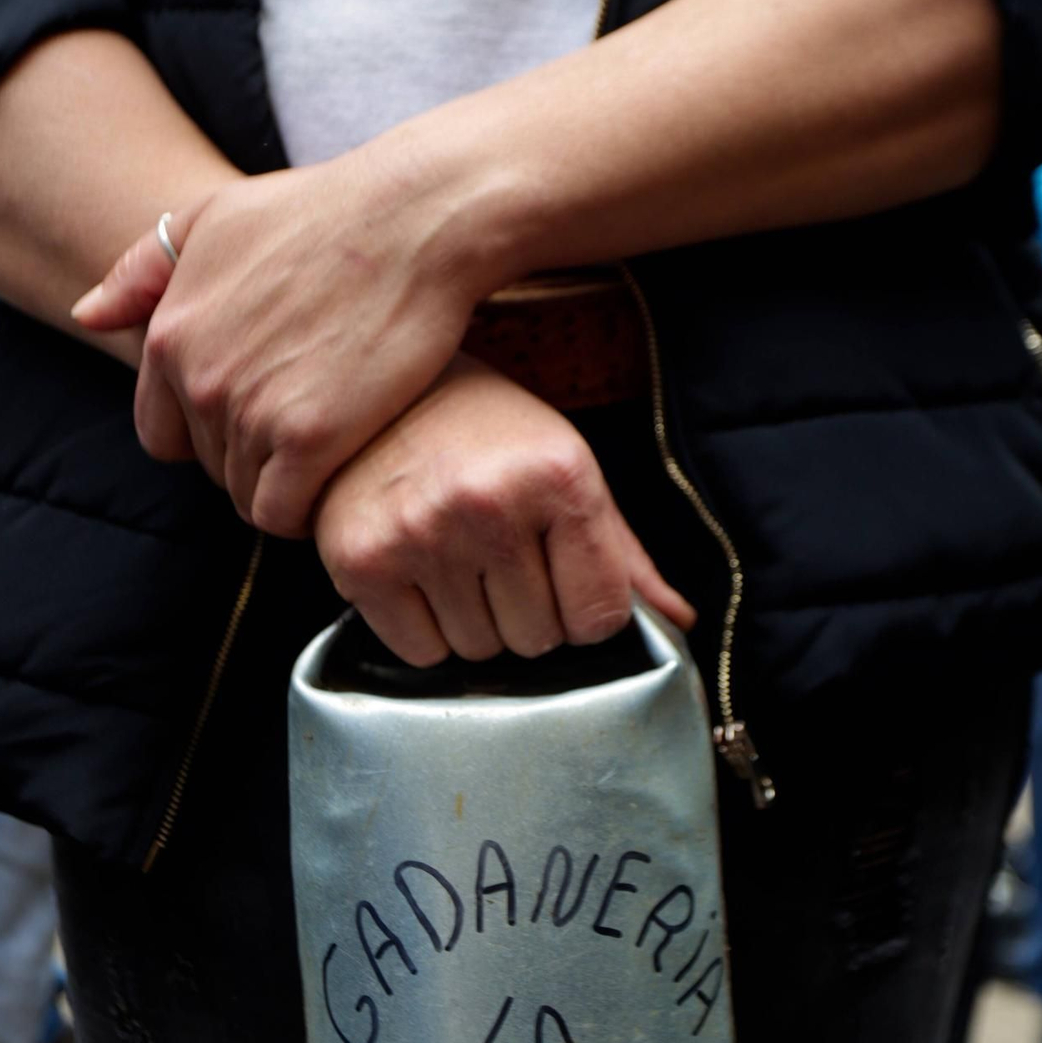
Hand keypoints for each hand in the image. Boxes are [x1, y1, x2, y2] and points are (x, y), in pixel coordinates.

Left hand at [72, 146, 499, 536]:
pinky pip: (284, 513)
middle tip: (309, 426)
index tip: (259, 415)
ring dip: (286, 485)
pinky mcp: (311, 440)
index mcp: (170, 334)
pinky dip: (307, 511)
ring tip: (332, 450)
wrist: (414, 219)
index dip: (209, 434)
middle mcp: (200, 379)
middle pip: (211, 467)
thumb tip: (88, 316)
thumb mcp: (217, 217)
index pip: (162, 432)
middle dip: (253, 457)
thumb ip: (145, 268)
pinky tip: (339, 477)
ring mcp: (253, 412)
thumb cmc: (325, 211)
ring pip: (248, 494)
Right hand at [313, 356, 695, 664]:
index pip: (600, 616)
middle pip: (538, 639)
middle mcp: (489, 504)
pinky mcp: (361, 560)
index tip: (566, 582)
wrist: (379, 391)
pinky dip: (427, 631)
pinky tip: (422, 577)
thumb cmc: (488, 431)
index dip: (587, 611)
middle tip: (502, 561)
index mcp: (558, 475)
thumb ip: (622, 554)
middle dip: (529, 614)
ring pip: (479, 649)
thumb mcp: (567, 467)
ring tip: (460, 561)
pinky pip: (420, 652)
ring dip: (477, 622)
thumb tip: (680, 625)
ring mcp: (419, 533)